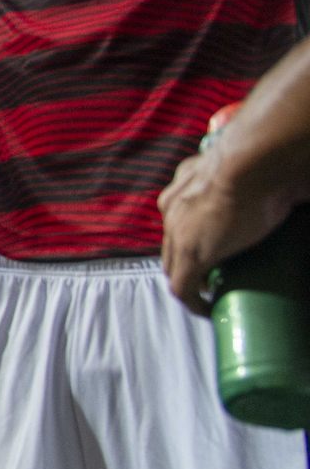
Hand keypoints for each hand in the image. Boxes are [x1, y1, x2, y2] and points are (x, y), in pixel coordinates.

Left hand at [159, 149, 290, 315]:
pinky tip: (208, 310)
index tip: (214, 250)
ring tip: (213, 295)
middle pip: (172, 245)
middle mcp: (172, 209)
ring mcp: (177, 233)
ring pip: (173, 267)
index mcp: (183, 188)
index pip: (179, 221)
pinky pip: (182, 288)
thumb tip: (299, 189)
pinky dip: (194, 302)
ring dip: (190, 283)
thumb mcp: (250, 168)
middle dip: (188, 262)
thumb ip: (259, 179)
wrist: (252, 163)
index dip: (192, 238)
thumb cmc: (263, 158)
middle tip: (213, 277)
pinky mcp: (190, 255)